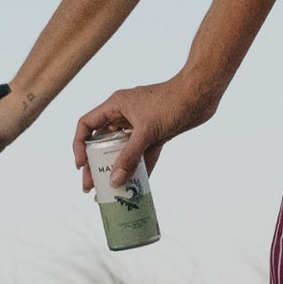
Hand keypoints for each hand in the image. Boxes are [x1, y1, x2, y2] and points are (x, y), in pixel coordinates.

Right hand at [73, 78, 210, 187]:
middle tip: (92, 185)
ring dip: (118, 168)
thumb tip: (115, 180)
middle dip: (97, 164)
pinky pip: (143, 153)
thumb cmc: (172, 103)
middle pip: (103, 142)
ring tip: (112, 188)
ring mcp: (140, 125)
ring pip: (123, 150)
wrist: (202, 95)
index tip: (81, 165)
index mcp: (114, 106)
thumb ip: (130, 157)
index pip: (86, 125)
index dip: (80, 145)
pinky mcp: (156, 134)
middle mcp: (124, 115)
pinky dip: (140, 167)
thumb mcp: (147, 131)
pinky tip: (137, 184)